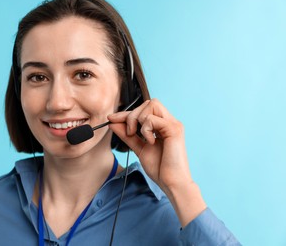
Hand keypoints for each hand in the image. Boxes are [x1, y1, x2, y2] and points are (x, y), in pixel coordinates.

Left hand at [108, 99, 205, 226]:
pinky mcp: (174, 129)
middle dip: (132, 115)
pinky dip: (146, 129)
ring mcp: (173, 124)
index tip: (111, 119)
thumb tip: (113, 123)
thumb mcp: (139, 148)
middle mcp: (169, 122)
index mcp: (163, 125)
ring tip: (141, 137)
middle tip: (130, 133)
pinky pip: (153, 119)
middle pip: (148, 103)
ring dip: (139, 120)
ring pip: (151, 105)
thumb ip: (127, 135)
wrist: (172, 183)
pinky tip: (150, 142)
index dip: (126, 113)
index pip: (144, 110)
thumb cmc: (160, 168)